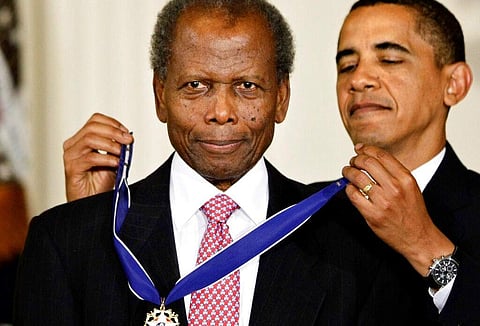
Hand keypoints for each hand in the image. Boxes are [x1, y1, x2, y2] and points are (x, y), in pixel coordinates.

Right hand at [63, 113, 133, 201]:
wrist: (92, 202)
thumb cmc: (99, 183)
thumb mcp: (113, 159)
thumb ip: (117, 146)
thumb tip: (127, 137)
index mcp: (81, 139)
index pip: (95, 120)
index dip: (113, 123)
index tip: (127, 133)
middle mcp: (73, 145)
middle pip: (92, 127)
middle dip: (114, 132)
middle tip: (128, 141)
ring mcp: (71, 156)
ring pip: (90, 139)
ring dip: (111, 145)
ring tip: (121, 153)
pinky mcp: (72, 168)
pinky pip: (90, 158)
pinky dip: (106, 159)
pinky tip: (115, 163)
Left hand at [342, 144, 453, 275]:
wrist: (419, 238)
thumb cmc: (414, 213)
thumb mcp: (411, 187)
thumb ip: (394, 173)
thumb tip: (372, 158)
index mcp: (405, 178)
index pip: (381, 155)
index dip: (366, 149)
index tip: (359, 148)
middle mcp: (395, 188)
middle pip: (367, 163)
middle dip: (356, 159)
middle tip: (353, 162)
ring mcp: (383, 202)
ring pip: (357, 177)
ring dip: (348, 172)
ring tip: (347, 172)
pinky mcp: (372, 214)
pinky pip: (353, 195)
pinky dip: (348, 189)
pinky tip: (350, 188)